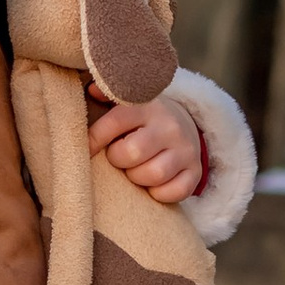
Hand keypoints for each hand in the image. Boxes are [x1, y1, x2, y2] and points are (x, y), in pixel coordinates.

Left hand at [90, 90, 204, 203]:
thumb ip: (107, 96)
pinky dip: (160, 193)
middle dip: (118, 160)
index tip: (88, 148)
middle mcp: (169, 126)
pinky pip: (175, 192)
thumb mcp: (127, 103)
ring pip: (154, 174)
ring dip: (137, 178)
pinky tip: (153, 184)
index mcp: (148, 106)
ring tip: (135, 169)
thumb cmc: (142, 120)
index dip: (94, 138)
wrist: (184, 125)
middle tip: (119, 157)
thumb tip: (92, 90)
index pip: (115, 122)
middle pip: (133, 152)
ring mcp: (186, 149)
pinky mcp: (196, 171)